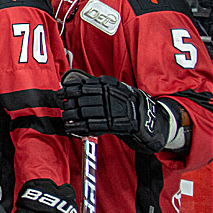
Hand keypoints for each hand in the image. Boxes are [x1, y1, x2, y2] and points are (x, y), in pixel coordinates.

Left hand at [57, 69, 172, 152]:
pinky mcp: (115, 125)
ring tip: (65, 117)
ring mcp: (112, 111)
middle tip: (61, 106)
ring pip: (85, 112)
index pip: (84, 86)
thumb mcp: (118, 89)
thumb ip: (101, 86)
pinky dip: (79, 127)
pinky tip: (71, 128)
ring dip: (72, 115)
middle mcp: (110, 96)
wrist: (151, 119)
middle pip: (82, 99)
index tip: (60, 92)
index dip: (69, 90)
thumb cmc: (132, 104)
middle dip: (69, 104)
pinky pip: (93, 126)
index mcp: (110, 86)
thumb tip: (78, 84)